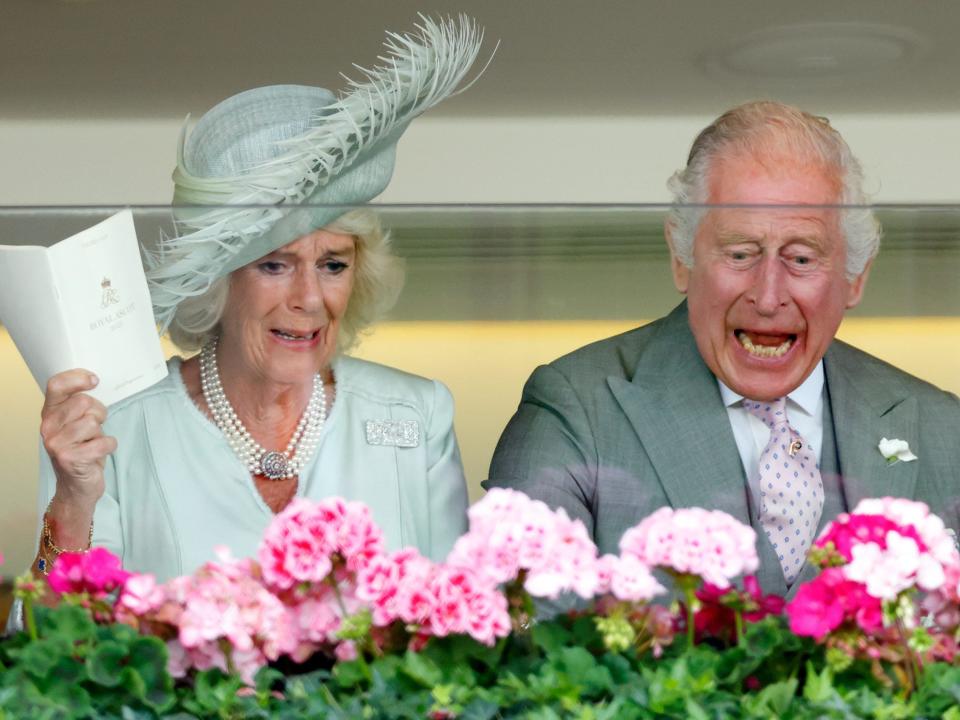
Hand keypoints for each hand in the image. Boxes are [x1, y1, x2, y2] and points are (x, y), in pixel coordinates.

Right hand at [40, 369, 116, 506]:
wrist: (76, 487)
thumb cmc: (82, 450)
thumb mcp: (77, 423)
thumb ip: (80, 404)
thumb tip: (94, 382)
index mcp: (49, 414)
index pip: (56, 385)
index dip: (77, 378)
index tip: (94, 381)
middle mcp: (48, 427)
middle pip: (83, 402)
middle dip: (98, 412)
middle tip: (94, 427)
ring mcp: (56, 444)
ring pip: (93, 422)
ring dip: (101, 432)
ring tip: (93, 442)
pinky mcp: (70, 459)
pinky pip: (103, 442)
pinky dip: (108, 446)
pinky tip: (99, 453)